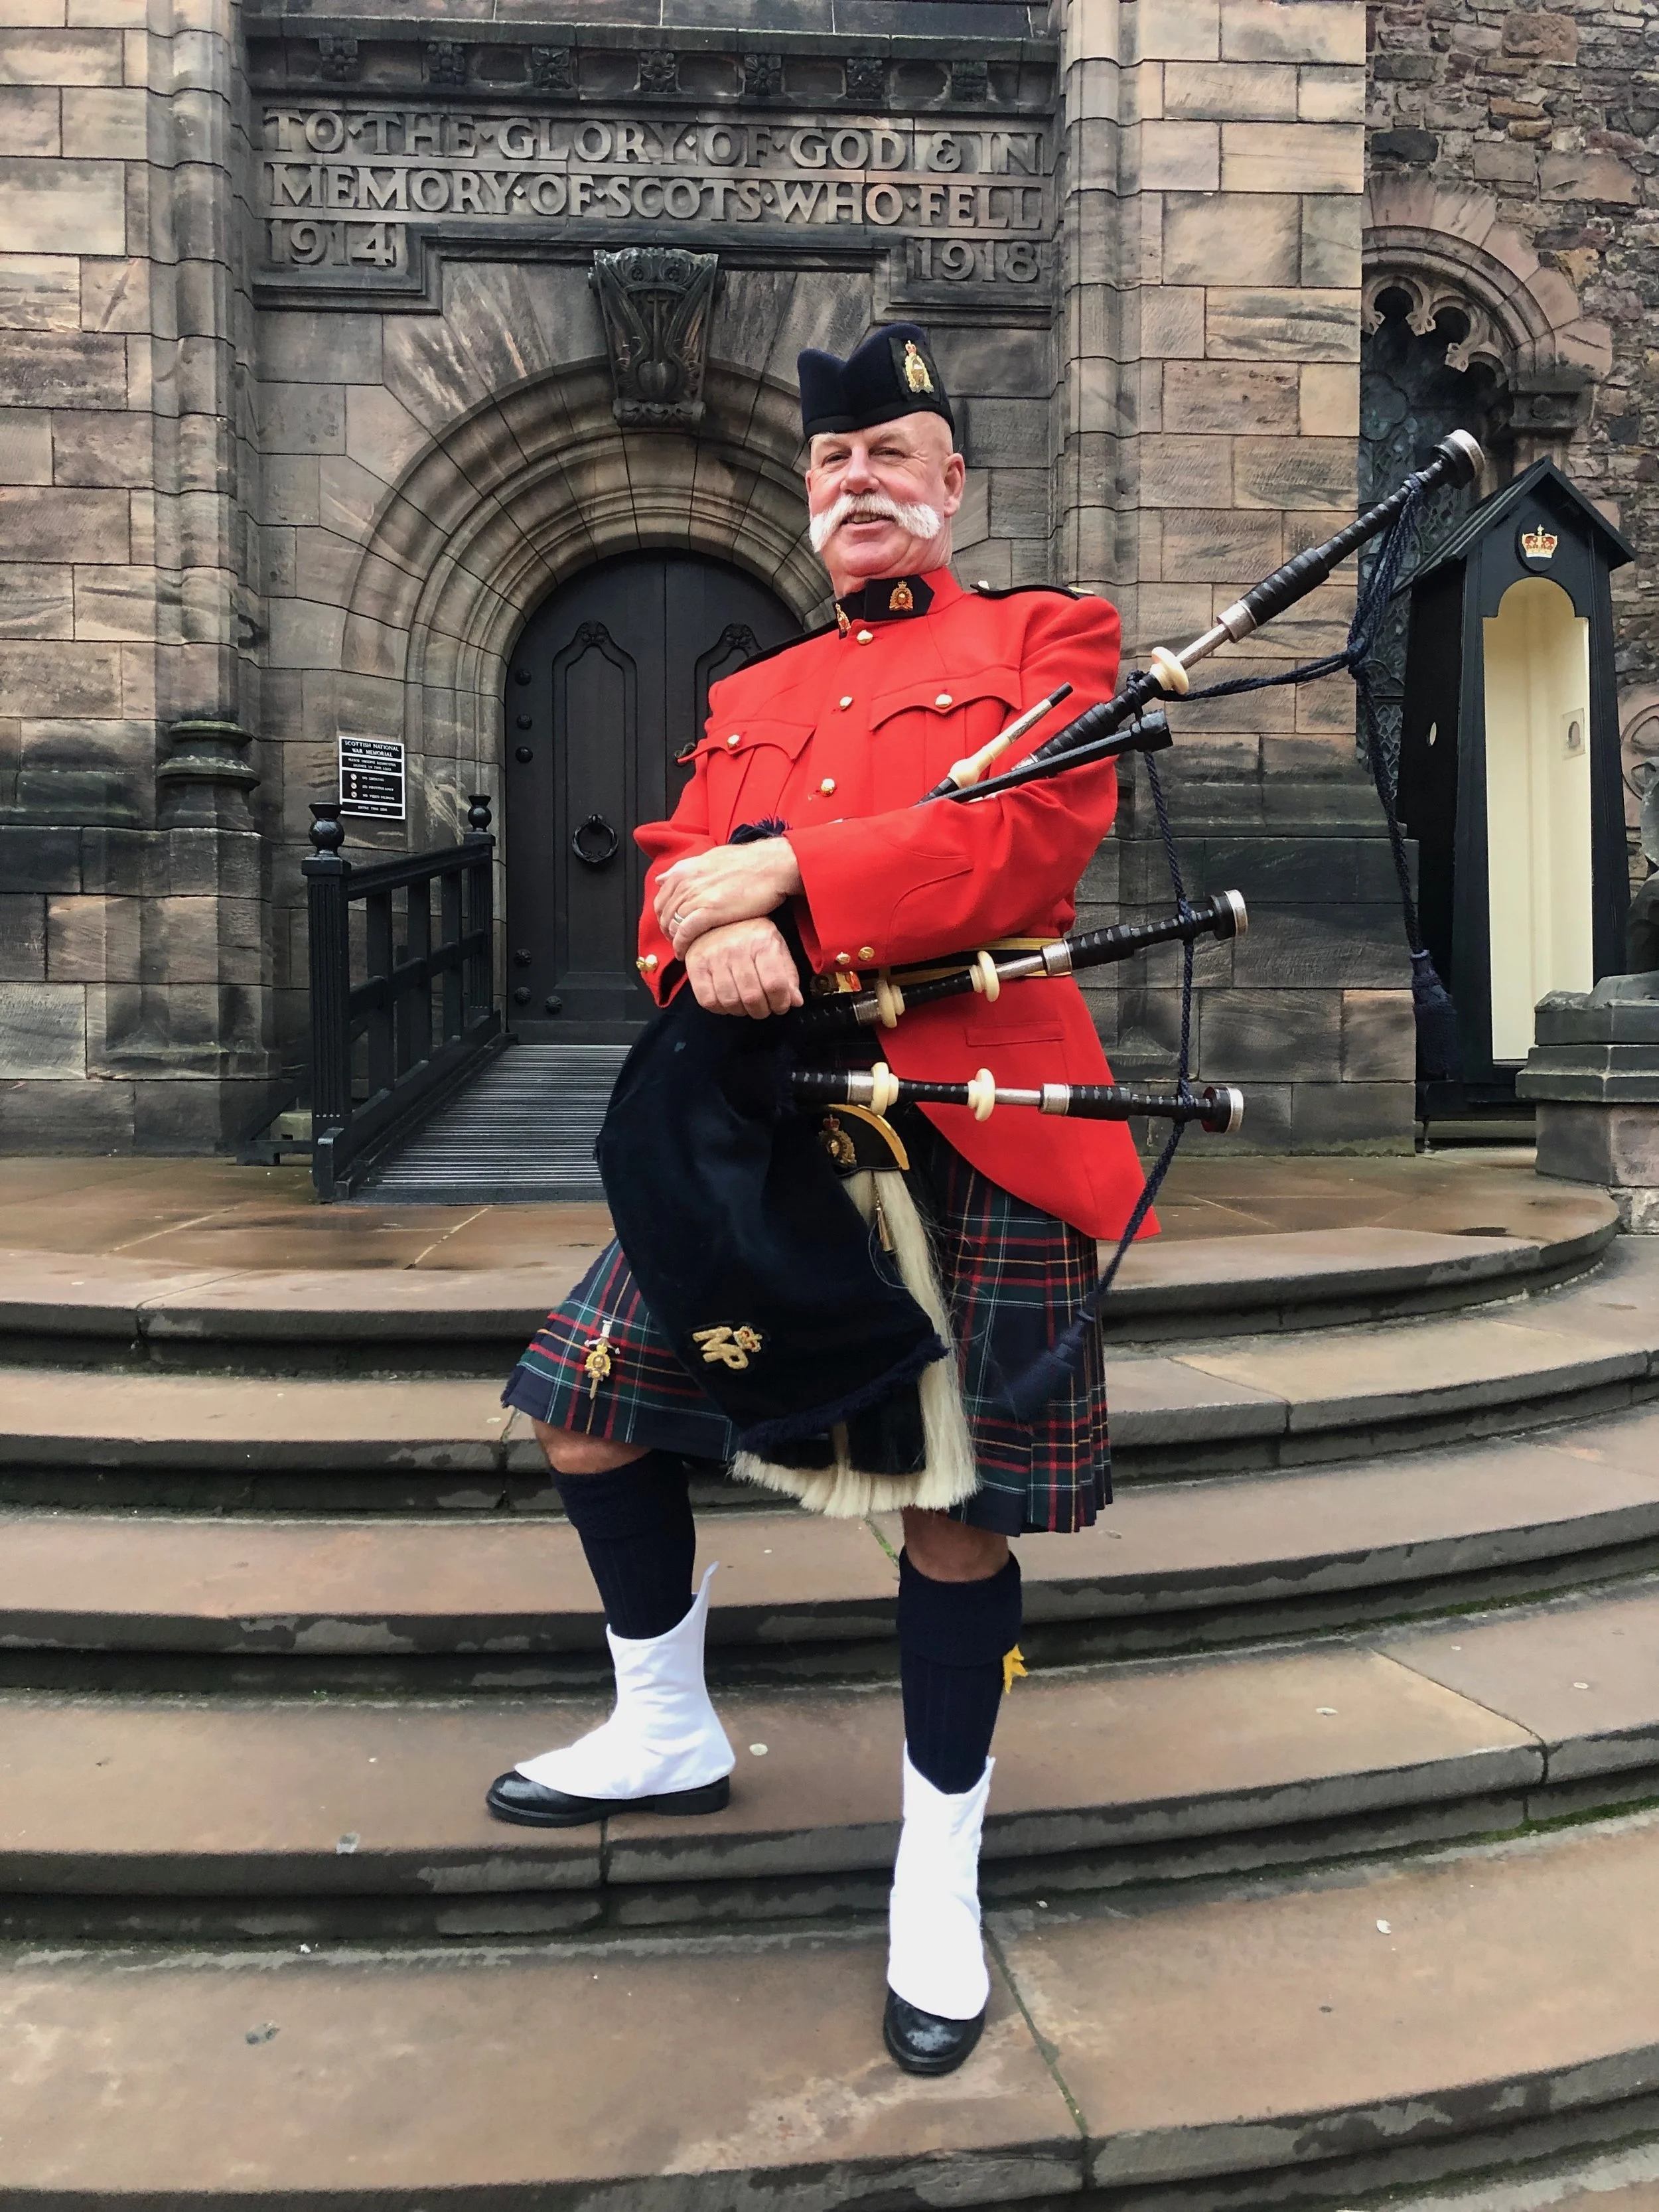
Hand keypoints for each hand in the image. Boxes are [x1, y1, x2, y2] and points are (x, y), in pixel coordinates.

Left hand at [655, 839, 802, 957]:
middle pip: (665, 914)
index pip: (660, 899)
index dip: (663, 915)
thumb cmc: (747, 861)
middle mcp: (686, 883)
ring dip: (673, 940)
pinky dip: (681, 945)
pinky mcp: (710, 912)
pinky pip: (685, 933)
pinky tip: (683, 953)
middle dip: (667, 930)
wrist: (770, 866)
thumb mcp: (709, 858)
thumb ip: (683, 869)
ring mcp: (697, 898)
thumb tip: (662, 878)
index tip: (670, 924)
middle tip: (675, 940)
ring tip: (681, 948)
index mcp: (684, 870)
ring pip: (673, 925)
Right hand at [684, 918, 803, 1018]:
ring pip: (730, 1001)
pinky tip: (727, 1003)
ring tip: (746, 1006)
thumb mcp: (776, 946)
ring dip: (742, 1012)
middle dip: (762, 1011)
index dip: (781, 1002)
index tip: (781, 1006)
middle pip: (752, 996)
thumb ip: (787, 974)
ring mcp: (713, 956)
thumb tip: (795, 1002)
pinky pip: (707, 1000)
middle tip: (763, 1009)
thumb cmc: (752, 934)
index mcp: (762, 942)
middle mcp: (737, 948)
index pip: (775, 984)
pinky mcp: (695, 964)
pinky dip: (719, 1009)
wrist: (717, 916)